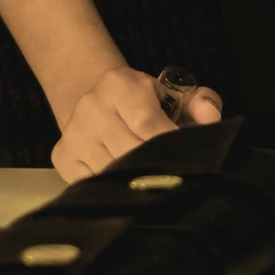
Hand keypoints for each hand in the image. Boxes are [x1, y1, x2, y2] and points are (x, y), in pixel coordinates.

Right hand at [51, 64, 222, 181]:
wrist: (96, 100)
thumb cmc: (144, 103)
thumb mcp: (175, 94)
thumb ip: (201, 102)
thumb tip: (211, 118)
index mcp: (120, 84)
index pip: (147, 123)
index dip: (170, 144)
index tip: (188, 158)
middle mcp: (91, 107)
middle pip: (129, 152)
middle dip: (157, 167)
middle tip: (176, 177)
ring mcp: (73, 134)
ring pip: (111, 172)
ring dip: (135, 182)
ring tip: (153, 183)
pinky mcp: (62, 157)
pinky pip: (93, 184)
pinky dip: (113, 190)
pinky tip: (127, 188)